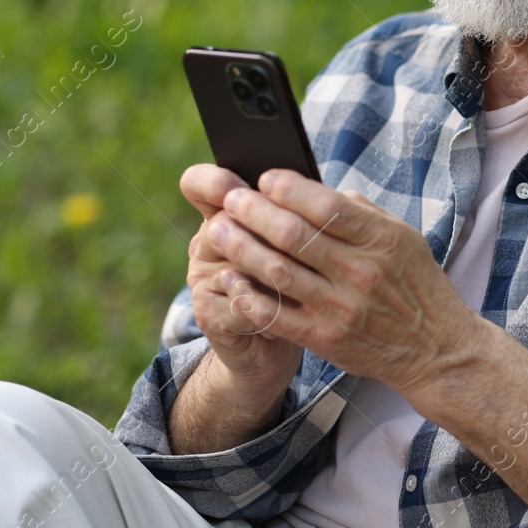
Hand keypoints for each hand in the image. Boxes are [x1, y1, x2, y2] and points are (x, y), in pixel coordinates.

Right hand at [178, 164, 301, 400]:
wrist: (273, 346)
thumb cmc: (294, 283)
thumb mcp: (299, 245)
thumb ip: (301, 218)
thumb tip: (328, 195)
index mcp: (224, 215)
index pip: (199, 184)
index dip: (213, 181)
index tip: (244, 184)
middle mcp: (206, 243)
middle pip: (224, 221)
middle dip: (267, 227)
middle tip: (301, 234)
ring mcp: (202, 279)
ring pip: (236, 262)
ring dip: (275, 267)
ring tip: (309, 273)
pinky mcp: (207, 315)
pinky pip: (240, 303)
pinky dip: (271, 304)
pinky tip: (295, 306)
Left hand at [205, 168, 484, 393]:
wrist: (435, 349)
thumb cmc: (415, 285)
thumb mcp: (403, 237)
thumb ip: (360, 212)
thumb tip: (313, 190)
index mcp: (381, 239)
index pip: (326, 206)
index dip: (288, 188)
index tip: (264, 178)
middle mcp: (361, 272)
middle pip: (294, 235)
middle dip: (253, 212)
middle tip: (230, 198)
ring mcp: (342, 308)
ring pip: (278, 272)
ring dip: (241, 248)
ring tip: (218, 230)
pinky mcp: (326, 339)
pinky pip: (276, 316)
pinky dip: (248, 296)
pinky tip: (231, 280)